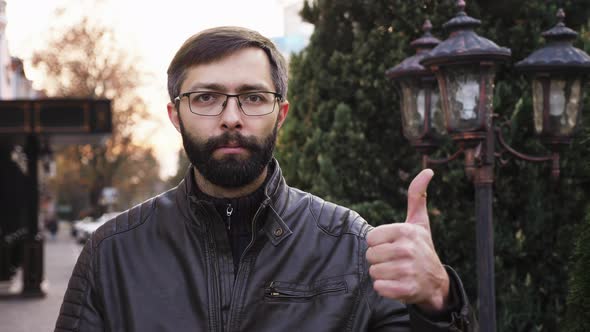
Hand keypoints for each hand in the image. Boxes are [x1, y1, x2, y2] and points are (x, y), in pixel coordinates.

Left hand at [366, 169, 449, 311]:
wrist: (436, 282)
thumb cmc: (423, 248)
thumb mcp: (419, 222)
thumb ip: (417, 196)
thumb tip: (427, 171)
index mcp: (405, 231)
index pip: (371, 238)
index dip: (379, 243)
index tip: (393, 245)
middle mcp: (407, 250)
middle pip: (370, 256)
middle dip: (379, 260)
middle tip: (395, 260)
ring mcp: (407, 271)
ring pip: (373, 272)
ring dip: (382, 274)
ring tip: (397, 272)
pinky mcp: (406, 290)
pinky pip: (379, 288)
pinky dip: (384, 288)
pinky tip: (397, 284)